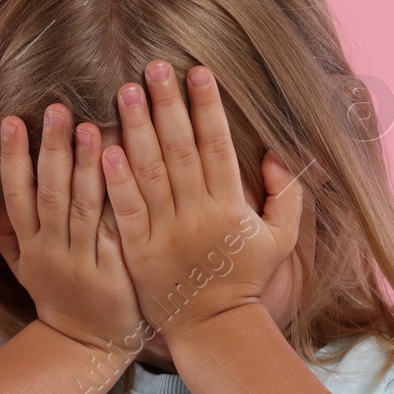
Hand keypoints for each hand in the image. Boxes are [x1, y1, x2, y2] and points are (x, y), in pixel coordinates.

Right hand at [0, 104, 146, 356]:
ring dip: (85, 166)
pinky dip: (118, 201)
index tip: (12, 120)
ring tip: (91, 126)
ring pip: (82, 207)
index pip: (16, 194)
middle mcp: (52, 251)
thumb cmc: (60, 299)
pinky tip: (125, 171)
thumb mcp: (24, 271)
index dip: (12, 157)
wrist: (88, 348)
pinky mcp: (113, 273)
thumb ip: (6, 237)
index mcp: (30, 246)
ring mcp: (82, 262)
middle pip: (48, 193)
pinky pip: (115, 230)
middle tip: (56, 108)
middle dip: (51, 149)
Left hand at [99, 62, 302, 339]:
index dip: (208, 106)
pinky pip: (128, 209)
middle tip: (155, 66)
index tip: (198, 71)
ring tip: (125, 90)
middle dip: (169, 105)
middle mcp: (198, 214)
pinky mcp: (139, 251)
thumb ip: (287, 195)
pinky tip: (106, 147)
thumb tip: (276, 152)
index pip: (218, 145)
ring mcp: (167, 232)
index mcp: (231, 206)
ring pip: (151, 172)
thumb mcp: (279, 239)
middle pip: (181, 149)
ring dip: (138, 129)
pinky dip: (118, 179)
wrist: (213, 328)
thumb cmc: (245, 278)